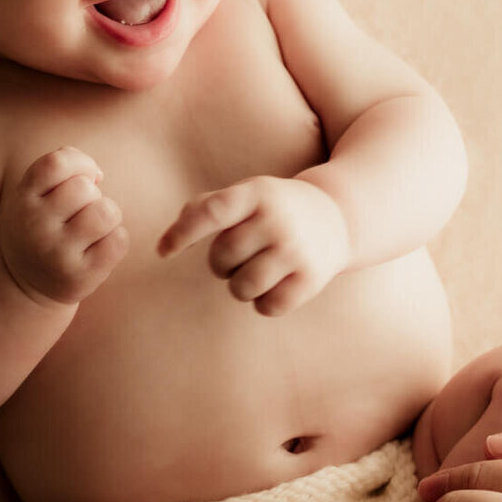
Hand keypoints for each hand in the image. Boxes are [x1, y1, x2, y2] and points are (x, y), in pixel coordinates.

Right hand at [0, 145, 127, 307]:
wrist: (23, 284)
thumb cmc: (39, 226)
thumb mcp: (34, 194)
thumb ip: (60, 169)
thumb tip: (96, 173)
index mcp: (23, 199)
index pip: (56, 164)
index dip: (79, 163)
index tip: (82, 177)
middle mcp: (35, 226)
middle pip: (85, 188)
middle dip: (92, 194)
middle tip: (81, 211)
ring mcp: (57, 253)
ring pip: (105, 212)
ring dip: (107, 214)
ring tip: (94, 226)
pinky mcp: (81, 276)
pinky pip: (118, 240)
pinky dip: (116, 239)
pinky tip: (100, 247)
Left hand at [157, 175, 350, 314]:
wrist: (339, 217)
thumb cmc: (275, 207)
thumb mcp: (247, 194)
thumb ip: (205, 207)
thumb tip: (166, 242)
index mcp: (256, 193)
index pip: (212, 212)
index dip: (182, 232)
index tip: (162, 251)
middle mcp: (277, 219)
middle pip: (222, 257)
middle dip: (221, 263)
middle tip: (239, 255)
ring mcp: (296, 250)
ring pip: (241, 288)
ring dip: (240, 286)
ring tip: (255, 271)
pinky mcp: (312, 279)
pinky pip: (267, 307)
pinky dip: (263, 303)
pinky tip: (275, 286)